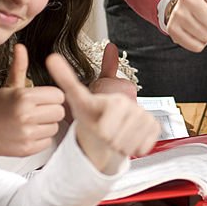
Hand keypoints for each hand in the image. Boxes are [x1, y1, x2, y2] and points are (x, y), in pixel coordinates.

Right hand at [0, 43, 65, 157]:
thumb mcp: (8, 87)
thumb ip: (19, 67)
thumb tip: (21, 47)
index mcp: (24, 97)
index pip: (58, 95)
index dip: (52, 96)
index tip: (43, 98)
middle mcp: (26, 115)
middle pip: (60, 111)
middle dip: (51, 110)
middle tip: (38, 110)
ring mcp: (27, 133)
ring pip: (55, 126)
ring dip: (47, 124)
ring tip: (32, 122)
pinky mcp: (28, 148)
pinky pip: (48, 141)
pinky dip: (41, 138)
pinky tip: (29, 133)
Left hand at [47, 52, 158, 173]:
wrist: (107, 127)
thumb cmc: (92, 114)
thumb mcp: (78, 99)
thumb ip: (67, 78)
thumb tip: (52, 57)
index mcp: (115, 100)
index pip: (108, 129)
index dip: (103, 132)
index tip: (101, 129)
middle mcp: (133, 105)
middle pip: (118, 140)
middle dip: (109, 141)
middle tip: (106, 132)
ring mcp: (145, 115)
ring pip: (129, 146)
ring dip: (120, 147)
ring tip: (116, 136)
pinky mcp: (154, 127)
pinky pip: (143, 147)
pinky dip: (133, 149)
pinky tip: (129, 139)